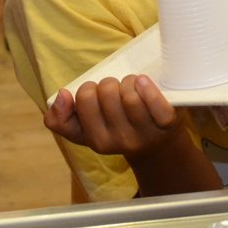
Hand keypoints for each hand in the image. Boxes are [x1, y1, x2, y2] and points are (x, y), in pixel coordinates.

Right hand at [44, 75, 181, 159]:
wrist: (157, 145)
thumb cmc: (117, 128)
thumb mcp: (85, 129)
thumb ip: (60, 117)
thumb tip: (62, 94)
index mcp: (97, 141)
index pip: (83, 100)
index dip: (87, 90)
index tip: (93, 93)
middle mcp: (119, 141)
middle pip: (105, 91)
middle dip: (109, 84)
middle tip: (116, 92)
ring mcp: (144, 133)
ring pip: (128, 93)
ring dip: (129, 82)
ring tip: (133, 89)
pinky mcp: (166, 124)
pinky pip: (155, 102)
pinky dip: (147, 87)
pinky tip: (142, 82)